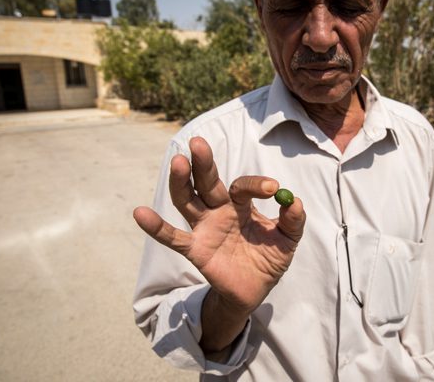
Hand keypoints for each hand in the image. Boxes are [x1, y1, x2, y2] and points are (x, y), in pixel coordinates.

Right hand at [133, 136, 305, 312]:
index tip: (272, 188)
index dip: (256, 184)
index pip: (243, 187)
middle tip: (198, 143)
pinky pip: (174, 238)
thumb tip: (294, 201)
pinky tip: (140, 213)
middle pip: (207, 182)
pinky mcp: (195, 249)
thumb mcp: (288, 240)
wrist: (255, 290)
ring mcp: (204, 228)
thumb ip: (293, 221)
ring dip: (181, 182)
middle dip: (203, 163)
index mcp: (241, 204)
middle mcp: (219, 210)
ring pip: (188, 201)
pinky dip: (156, 227)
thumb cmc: (269, 258)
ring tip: (178, 162)